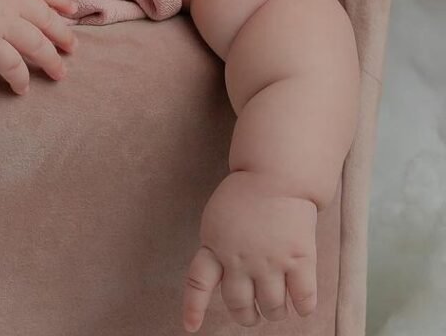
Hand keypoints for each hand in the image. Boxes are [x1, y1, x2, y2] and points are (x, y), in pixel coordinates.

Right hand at [0, 0, 77, 94]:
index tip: (71, 9)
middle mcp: (9, 0)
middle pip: (45, 18)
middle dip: (62, 33)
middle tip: (73, 46)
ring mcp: (0, 24)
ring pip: (37, 44)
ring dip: (51, 60)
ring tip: (60, 73)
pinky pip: (12, 66)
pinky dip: (20, 79)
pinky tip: (23, 89)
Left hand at [182, 171, 317, 331]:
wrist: (276, 175)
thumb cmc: (245, 197)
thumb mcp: (217, 219)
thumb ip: (217, 249)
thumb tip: (224, 282)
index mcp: (215, 245)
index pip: (198, 282)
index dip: (194, 307)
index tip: (191, 327)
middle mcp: (240, 258)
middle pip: (239, 305)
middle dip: (246, 316)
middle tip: (252, 313)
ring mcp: (270, 261)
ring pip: (272, 309)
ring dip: (274, 312)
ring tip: (276, 304)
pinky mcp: (299, 260)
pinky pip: (303, 301)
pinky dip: (302, 307)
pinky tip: (300, 301)